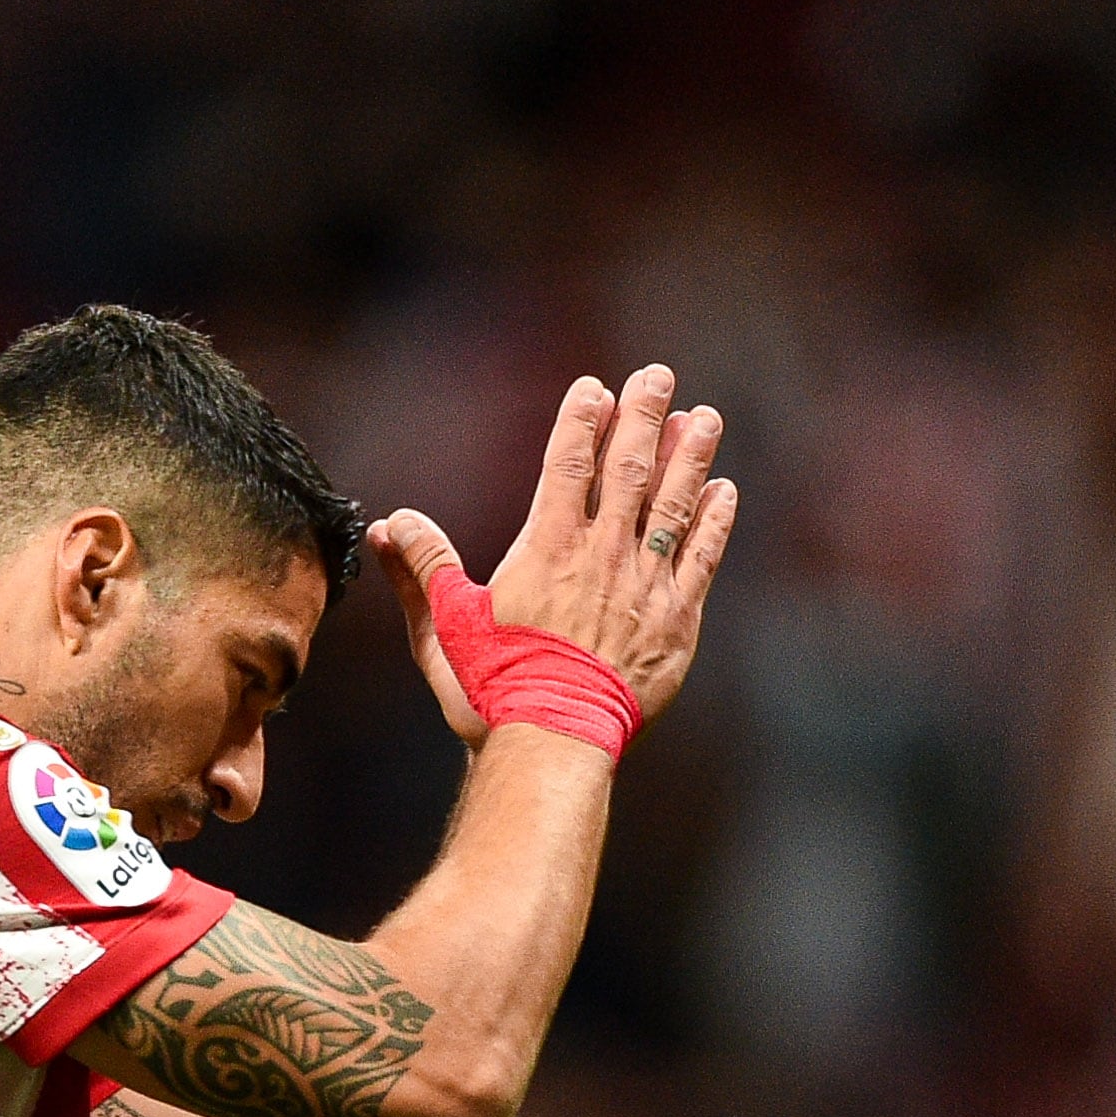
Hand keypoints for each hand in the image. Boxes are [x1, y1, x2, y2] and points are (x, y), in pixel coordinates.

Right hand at [366, 366, 736, 734]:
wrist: (554, 741)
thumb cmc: (492, 688)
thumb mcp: (443, 627)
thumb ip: (422, 568)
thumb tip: (391, 524)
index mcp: (546, 547)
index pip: (568, 464)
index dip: (582, 420)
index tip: (595, 387)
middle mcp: (601, 554)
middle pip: (629, 468)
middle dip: (643, 416)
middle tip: (658, 375)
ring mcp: (644, 584)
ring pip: (673, 503)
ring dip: (689, 456)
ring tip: (702, 417)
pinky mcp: (676, 621)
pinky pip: (702, 558)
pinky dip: (715, 522)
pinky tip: (725, 490)